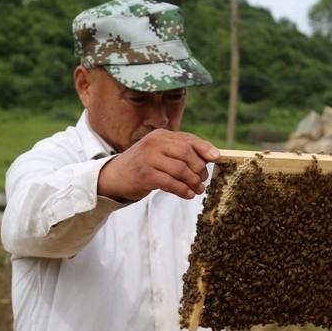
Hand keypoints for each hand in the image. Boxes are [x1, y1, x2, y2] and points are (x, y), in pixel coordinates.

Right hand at [97, 129, 219, 201]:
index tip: (217, 158)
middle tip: (203, 180)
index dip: (205, 148)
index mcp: (161, 135)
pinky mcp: (145, 174)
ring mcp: (148, 158)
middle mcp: (154, 143)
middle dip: (199, 168)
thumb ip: (180, 153)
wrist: (114, 176)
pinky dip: (183, 190)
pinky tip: (188, 194)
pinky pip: (171, 182)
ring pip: (180, 169)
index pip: (188, 139)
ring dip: (193, 181)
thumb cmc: (143, 166)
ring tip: (198, 190)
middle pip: (186, 153)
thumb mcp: (160, 153)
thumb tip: (209, 158)